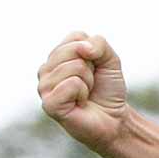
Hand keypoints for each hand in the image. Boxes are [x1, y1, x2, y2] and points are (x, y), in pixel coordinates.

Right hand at [38, 32, 129, 153]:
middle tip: (90, 85)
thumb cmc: (107, 90)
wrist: (114, 120)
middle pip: (74, 50)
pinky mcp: (49, 103)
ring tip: (85, 95)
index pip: (76, 37)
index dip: (94, 53)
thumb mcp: (110, 60)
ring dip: (88, 82)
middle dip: (91, 68)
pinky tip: (80, 104)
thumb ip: (99, 43)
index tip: (94, 70)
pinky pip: (72, 84)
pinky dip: (83, 93)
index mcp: (56, 56)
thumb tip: (83, 48)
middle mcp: (45, 69)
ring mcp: (44, 86)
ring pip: (74, 67)